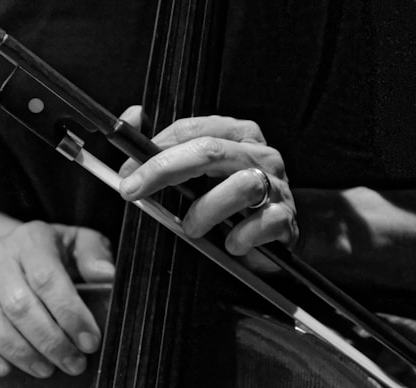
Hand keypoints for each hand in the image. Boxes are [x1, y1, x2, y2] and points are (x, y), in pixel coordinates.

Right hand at [0, 221, 113, 377]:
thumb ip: (95, 255)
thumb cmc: (50, 250)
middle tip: (73, 363)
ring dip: (19, 352)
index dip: (70, 314)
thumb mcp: (77, 242)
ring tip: (46, 369)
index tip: (89, 341)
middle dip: (50, 341)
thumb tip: (107, 276)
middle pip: (19, 305)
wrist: (4, 247)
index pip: (48, 278)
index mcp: (32, 239)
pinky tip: (3, 370)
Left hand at [118, 106, 297, 270]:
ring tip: (192, 228)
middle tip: (135, 191)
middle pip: (210, 150)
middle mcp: (261, 154)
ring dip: (206, 210)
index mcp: (238, 135)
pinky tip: (230, 243)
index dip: (156, 149)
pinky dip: (240, 237)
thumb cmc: (227, 200)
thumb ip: (164, 144)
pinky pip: (263, 223)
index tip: (129, 172)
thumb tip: (131, 115)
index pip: (193, 130)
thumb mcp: (196, 169)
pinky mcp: (286, 218)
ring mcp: (278, 185)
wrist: (270, 235)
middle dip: (165, 170)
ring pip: (240, 186)